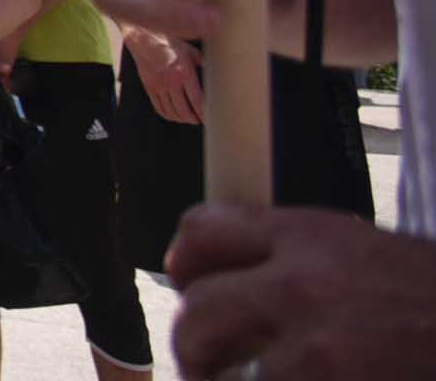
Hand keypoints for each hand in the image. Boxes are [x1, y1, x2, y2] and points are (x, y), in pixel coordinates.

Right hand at [131, 31, 205, 124]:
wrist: (144, 38)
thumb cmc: (168, 42)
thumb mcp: (190, 50)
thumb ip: (202, 62)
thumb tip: (215, 69)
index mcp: (184, 73)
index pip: (196, 100)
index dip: (203, 113)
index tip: (209, 118)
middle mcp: (171, 82)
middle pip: (183, 110)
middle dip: (193, 119)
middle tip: (199, 120)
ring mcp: (159, 86)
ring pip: (171, 111)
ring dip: (181, 118)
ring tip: (188, 119)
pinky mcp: (149, 87)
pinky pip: (158, 107)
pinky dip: (167, 115)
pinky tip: (173, 115)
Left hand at [167, 202, 435, 377]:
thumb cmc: (435, 305)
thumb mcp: (374, 261)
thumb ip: (306, 266)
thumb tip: (239, 293)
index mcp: (312, 237)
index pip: (204, 231)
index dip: (187, 266)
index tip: (191, 289)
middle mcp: (304, 284)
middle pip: (198, 314)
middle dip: (197, 349)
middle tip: (211, 369)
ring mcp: (316, 349)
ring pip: (224, 373)